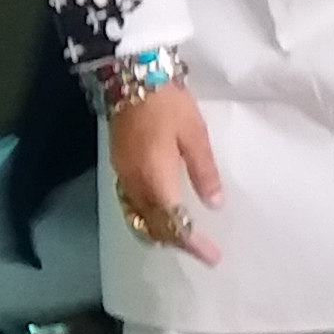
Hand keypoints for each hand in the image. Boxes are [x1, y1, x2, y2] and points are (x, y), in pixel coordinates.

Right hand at [104, 81, 220, 263]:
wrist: (131, 76)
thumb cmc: (168, 102)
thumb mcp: (194, 134)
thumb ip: (203, 171)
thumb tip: (214, 204)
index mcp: (156, 177)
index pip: (173, 222)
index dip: (192, 242)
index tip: (212, 257)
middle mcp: (135, 183)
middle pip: (154, 226)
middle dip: (178, 241)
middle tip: (204, 251)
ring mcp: (123, 176)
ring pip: (140, 219)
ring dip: (161, 233)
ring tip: (185, 237)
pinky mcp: (119, 167)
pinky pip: (132, 206)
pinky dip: (149, 218)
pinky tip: (162, 214)